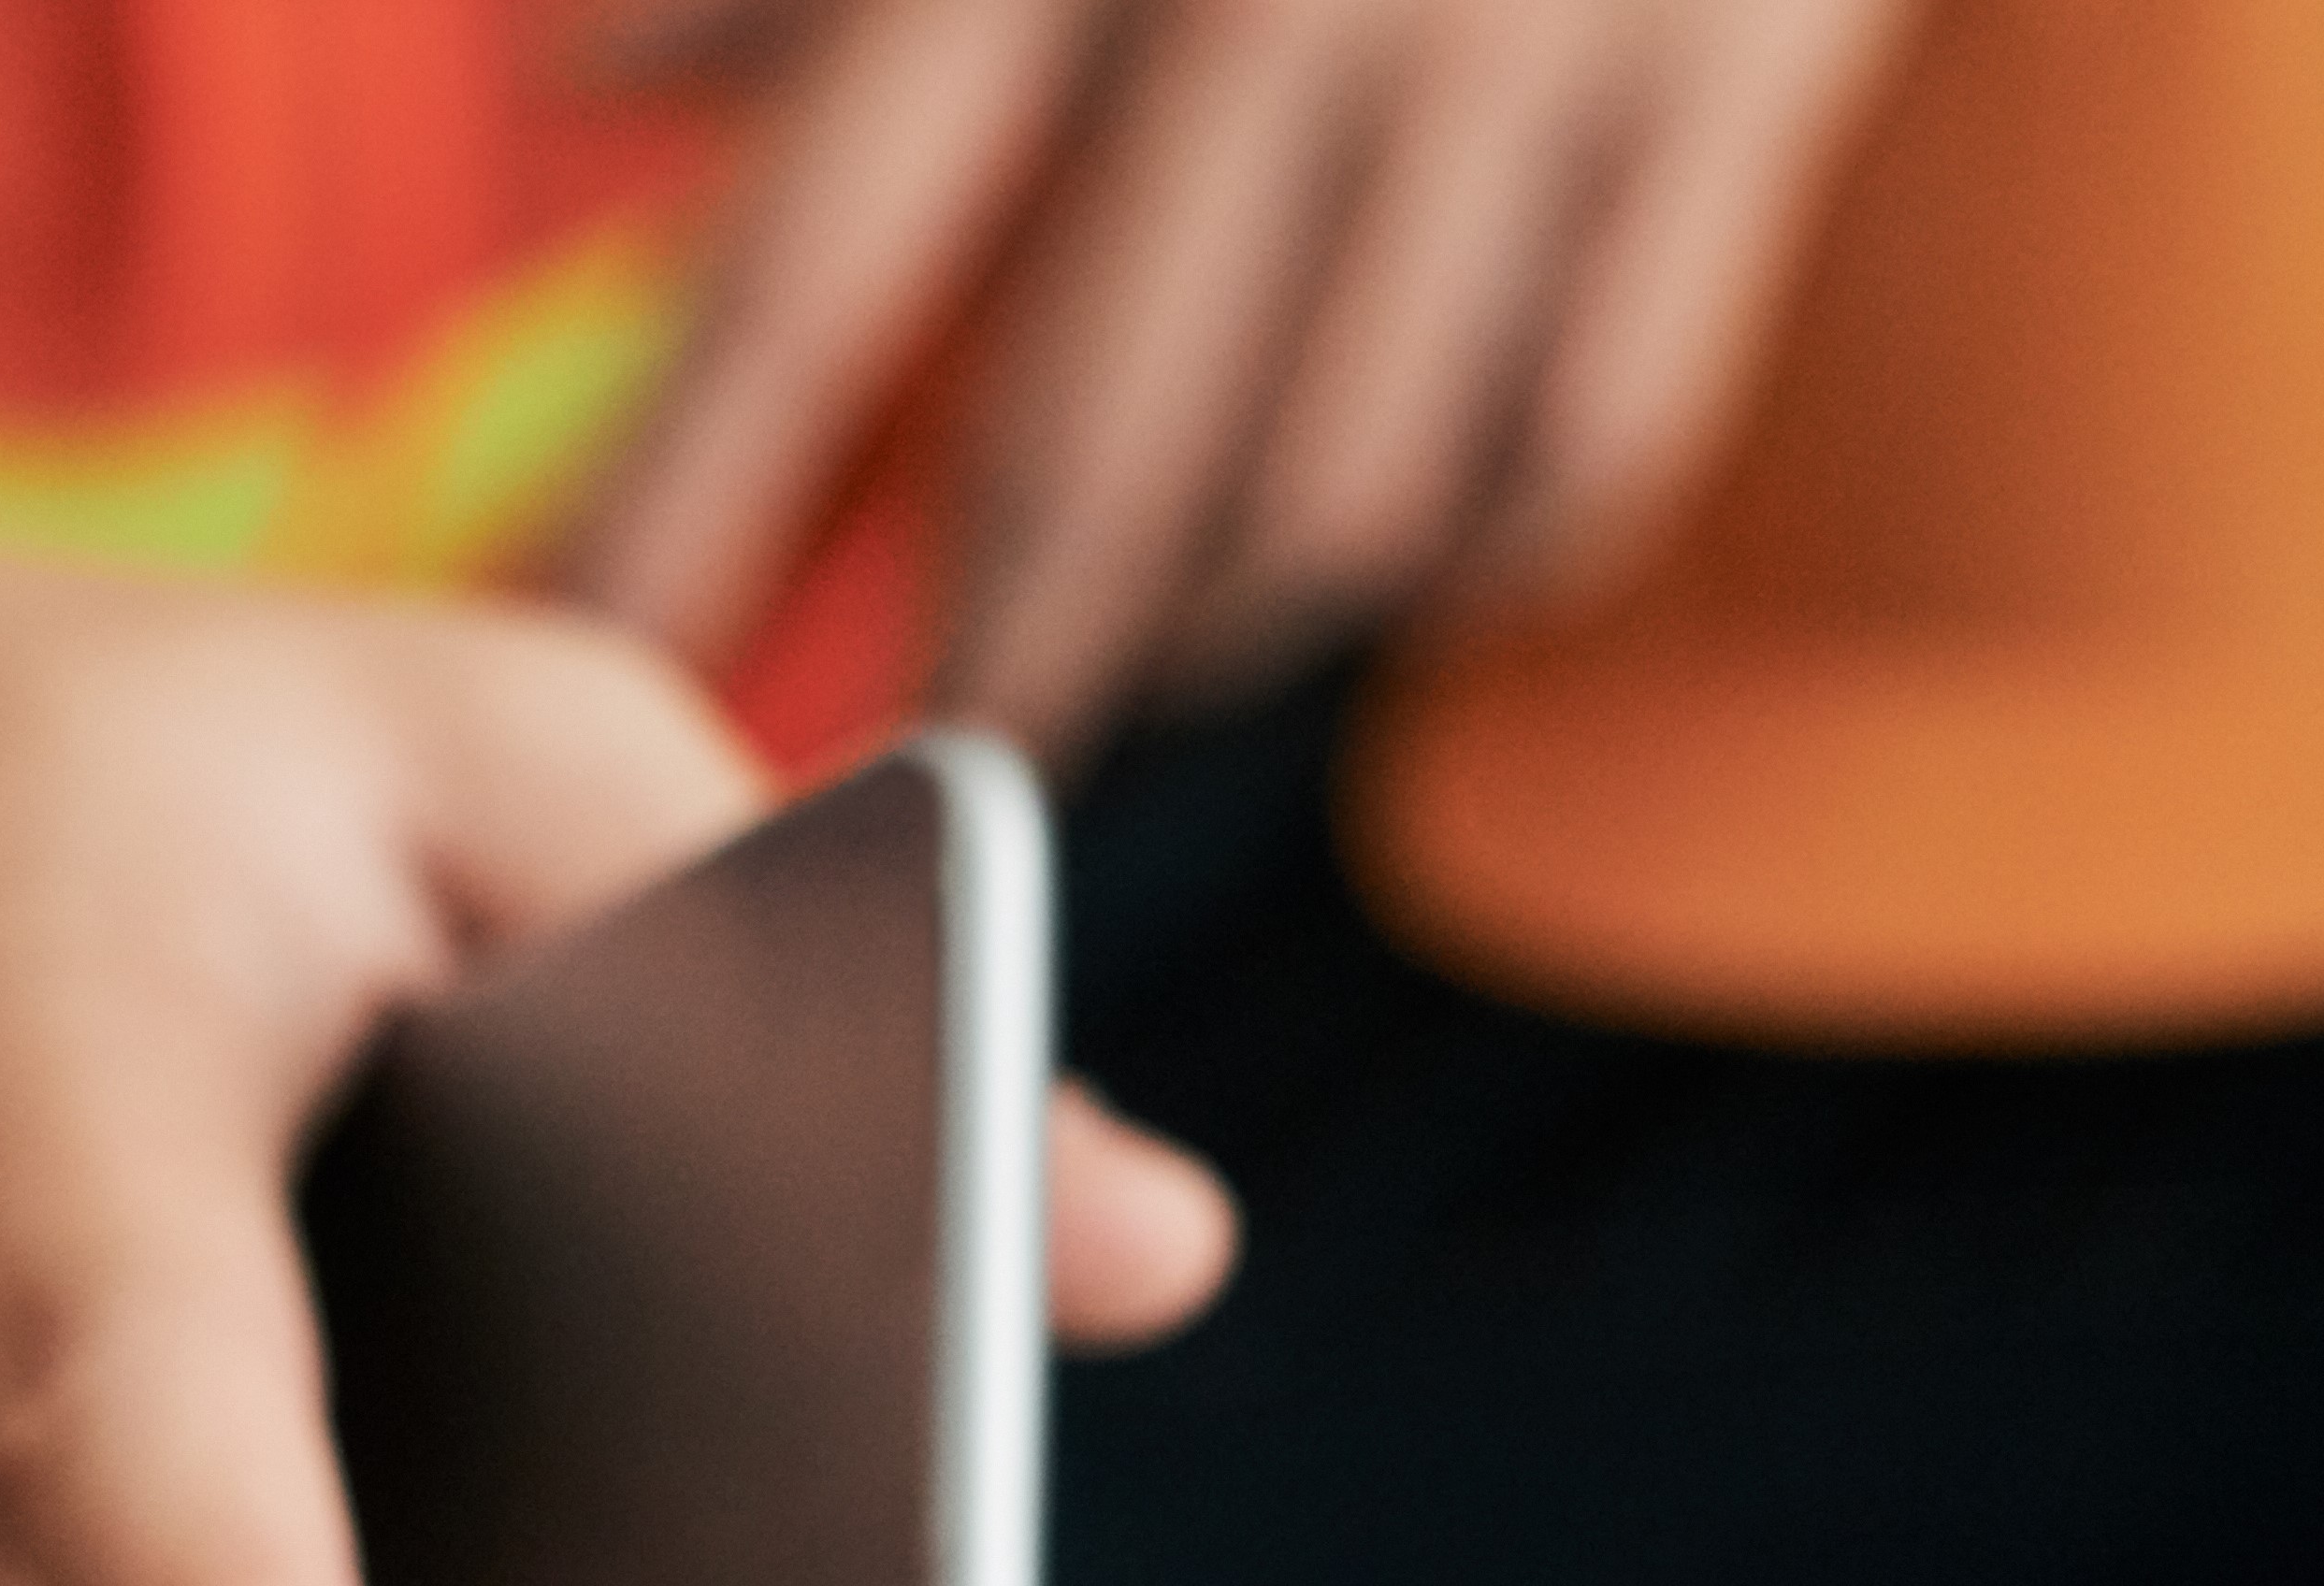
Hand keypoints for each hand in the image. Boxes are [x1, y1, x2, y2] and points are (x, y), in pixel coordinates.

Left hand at [558, 0, 1909, 751]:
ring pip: (1332, 500)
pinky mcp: (1738, 85)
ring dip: (1230, 616)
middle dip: (991, 663)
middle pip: (1079, 459)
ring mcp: (1511, 47)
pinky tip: (1413, 551)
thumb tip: (585, 72)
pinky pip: (1579, 451)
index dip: (685, 512)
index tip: (602, 679)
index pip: (806, 279)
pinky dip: (1483, 551)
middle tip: (930, 775)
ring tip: (1163, 639)